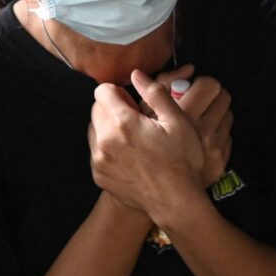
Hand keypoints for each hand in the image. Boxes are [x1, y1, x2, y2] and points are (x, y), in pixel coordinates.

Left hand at [87, 70, 206, 220]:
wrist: (175, 201)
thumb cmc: (181, 160)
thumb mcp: (177, 121)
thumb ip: (155, 93)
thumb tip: (136, 74)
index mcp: (122, 123)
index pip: (102, 91)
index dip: (119, 92)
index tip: (133, 103)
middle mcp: (104, 141)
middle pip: (96, 109)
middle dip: (112, 108)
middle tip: (135, 120)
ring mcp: (99, 160)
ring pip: (94, 129)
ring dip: (108, 128)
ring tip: (132, 139)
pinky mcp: (98, 175)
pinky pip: (96, 151)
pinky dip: (107, 149)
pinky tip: (129, 156)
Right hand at [153, 66, 232, 188]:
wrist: (155, 190)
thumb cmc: (143, 147)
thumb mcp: (144, 112)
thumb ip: (161, 85)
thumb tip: (183, 69)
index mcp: (182, 117)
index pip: (210, 85)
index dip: (200, 83)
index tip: (192, 88)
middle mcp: (202, 132)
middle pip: (224, 96)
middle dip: (210, 94)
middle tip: (198, 99)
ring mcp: (214, 148)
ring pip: (228, 113)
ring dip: (215, 111)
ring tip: (199, 116)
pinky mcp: (221, 161)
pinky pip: (228, 133)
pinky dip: (217, 130)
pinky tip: (202, 135)